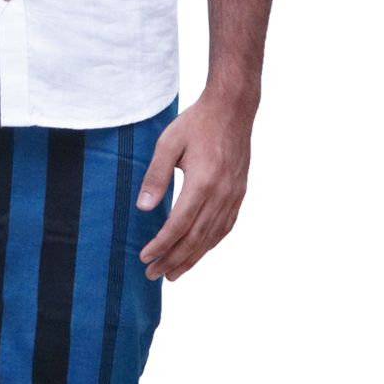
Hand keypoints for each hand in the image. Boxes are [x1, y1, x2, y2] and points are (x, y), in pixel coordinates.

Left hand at [136, 89, 254, 281]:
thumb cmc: (197, 123)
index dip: (161, 245)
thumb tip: (143, 208)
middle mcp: (221, 193)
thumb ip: (155, 177)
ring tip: (172, 275)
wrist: (233, 108)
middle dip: (172, 260)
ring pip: (211, 238)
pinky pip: (225, 228)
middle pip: (195, 238)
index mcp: (203, 181)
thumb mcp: (168, 144)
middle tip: (153, 274)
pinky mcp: (239, 194)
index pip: (179, 224)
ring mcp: (233, 195)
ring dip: (190, 259)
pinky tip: (197, 254)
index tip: (145, 257)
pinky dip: (209, 245)